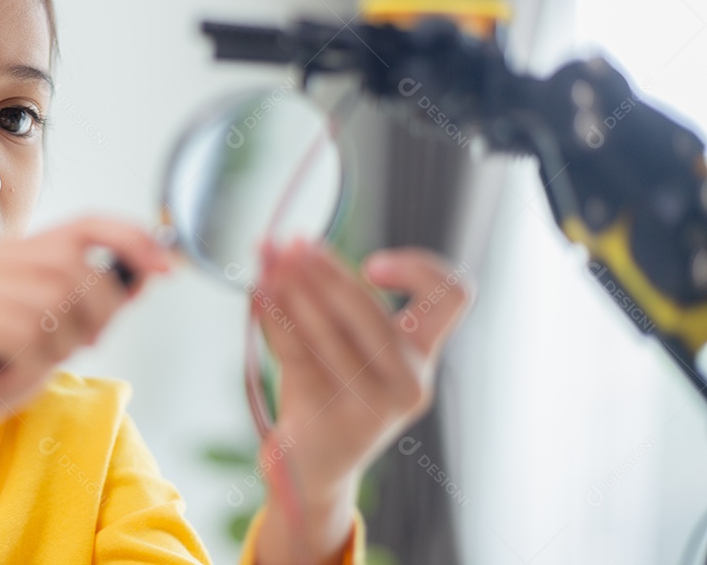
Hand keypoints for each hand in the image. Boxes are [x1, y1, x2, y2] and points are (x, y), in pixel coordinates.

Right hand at [0, 216, 170, 465]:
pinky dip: (31, 363)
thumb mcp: (52, 334)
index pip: (83, 224)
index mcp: (2, 253)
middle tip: (87, 343)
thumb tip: (148, 268)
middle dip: (101, 308)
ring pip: (57, 297)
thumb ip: (92, 300)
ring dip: (62, 341)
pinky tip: (2, 375)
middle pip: (77, 264)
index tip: (166, 265)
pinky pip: (28, 333)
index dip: (131, 239)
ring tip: (30, 361)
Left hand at [252, 239, 472, 562]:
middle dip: (325, 271)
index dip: (420, 268)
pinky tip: (257, 294)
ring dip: (292, 287)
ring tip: (267, 262)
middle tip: (292, 244)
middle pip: (368, 307)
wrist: (314, 467)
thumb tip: (288, 246)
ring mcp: (373, 406)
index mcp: (422, 356)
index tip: (371, 265)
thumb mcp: (349, 347)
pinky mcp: (330, 418)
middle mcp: (409, 382)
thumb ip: (333, 300)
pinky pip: (296, 353)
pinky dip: (274, 318)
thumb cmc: (330, 390)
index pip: (453, 297)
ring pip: (327, 327)